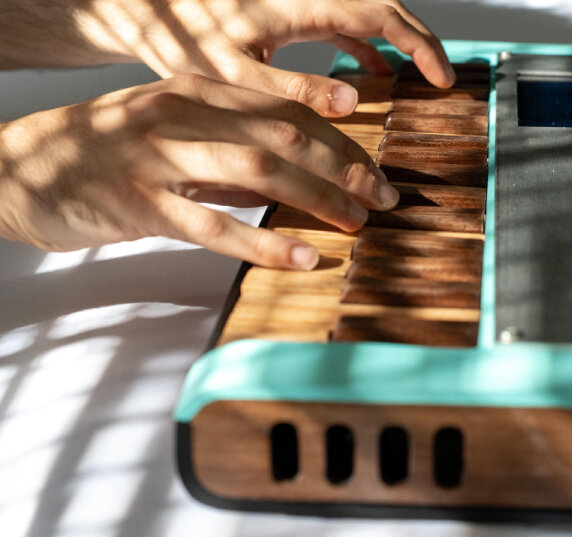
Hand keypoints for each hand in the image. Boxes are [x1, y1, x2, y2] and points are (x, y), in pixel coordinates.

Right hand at [0, 75, 398, 268]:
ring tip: (356, 223)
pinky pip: (213, 225)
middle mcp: (182, 114)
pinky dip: (263, 244)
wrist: (25, 169)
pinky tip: (301, 259)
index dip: (341, 140)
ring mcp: (159, 157)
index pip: (287, 111)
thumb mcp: (177, 139)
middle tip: (384, 197)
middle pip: (286, 135)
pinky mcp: (139, 203)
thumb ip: (232, 156)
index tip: (378, 168)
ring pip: (259, 170)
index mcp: (197, 91)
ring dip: (317, 198)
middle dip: (345, 167)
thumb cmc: (109, 157)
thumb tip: (293, 184)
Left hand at [75, 0, 454, 114]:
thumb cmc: (182, 36)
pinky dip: (367, 46)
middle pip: (384, 8)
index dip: (419, 45)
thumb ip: (293, 88)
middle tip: (443, 78)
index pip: (380, 16)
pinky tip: (374, 74)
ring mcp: (303, 0)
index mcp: (301, 4)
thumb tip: (352, 102)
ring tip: (418, 79)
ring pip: (368, 14)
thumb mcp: (234, 72)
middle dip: (420, 42)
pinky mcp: (294, 11)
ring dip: (398, 44)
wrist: (151, 7)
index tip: (442, 77)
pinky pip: (345, 23)